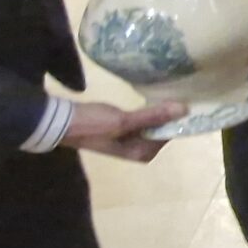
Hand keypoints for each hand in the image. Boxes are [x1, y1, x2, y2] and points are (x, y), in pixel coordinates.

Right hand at [63, 101, 184, 162]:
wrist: (61, 122)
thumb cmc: (93, 124)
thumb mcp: (125, 121)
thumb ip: (153, 116)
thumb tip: (184, 110)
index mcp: (140, 153)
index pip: (169, 136)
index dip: (177, 120)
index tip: (186, 101)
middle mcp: (137, 150)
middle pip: (161, 131)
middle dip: (169, 116)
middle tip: (179, 94)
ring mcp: (128, 140)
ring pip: (151, 125)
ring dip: (158, 113)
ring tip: (169, 94)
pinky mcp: (120, 130)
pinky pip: (141, 121)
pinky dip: (147, 112)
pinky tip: (150, 98)